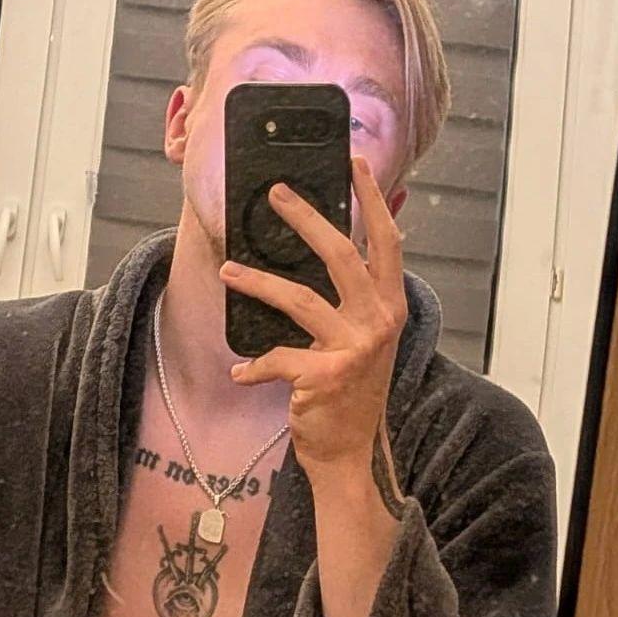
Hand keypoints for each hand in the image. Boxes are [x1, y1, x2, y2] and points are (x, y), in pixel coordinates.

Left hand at [219, 156, 407, 481]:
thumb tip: (332, 248)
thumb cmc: (350, 392)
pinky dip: (254, 367)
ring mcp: (355, 348)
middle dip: (306, 218)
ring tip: (227, 269)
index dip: (372, 200)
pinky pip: (277, 357)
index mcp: (390, 306)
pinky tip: (239, 374)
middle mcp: (380, 321)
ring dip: (257, 282)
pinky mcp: (326, 376)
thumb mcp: (365, 339)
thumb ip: (355, 298)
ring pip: (298, 299)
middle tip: (275, 192)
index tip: (355, 163)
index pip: (385, 242)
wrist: (349, 453)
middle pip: (342, 254)